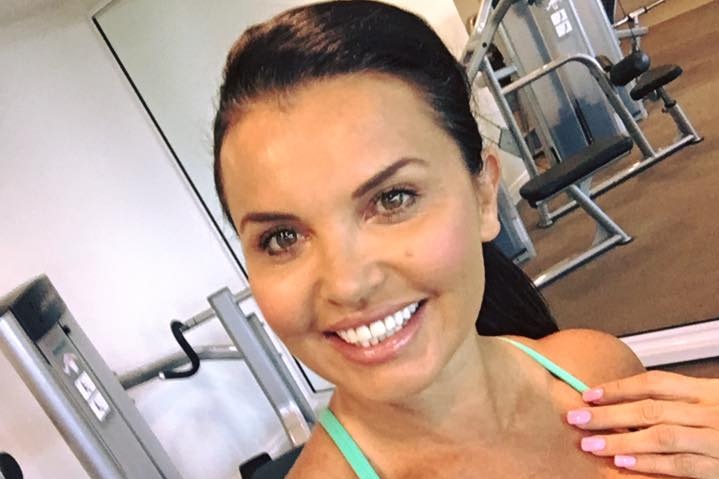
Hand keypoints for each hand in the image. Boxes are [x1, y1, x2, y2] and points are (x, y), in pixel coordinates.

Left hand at [565, 370, 718, 477]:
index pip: (655, 384)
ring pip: (660, 437)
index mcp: (709, 391)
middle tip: (576, 418)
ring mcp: (717, 440)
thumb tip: (636, 403)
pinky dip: (650, 465)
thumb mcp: (715, 402)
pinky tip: (624, 464)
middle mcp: (712, 412)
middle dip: (608, 414)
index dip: (619, 388)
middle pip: (649, 409)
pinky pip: (681, 466)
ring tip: (590, 443)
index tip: (589, 394)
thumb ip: (684, 401)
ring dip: (621, 441)